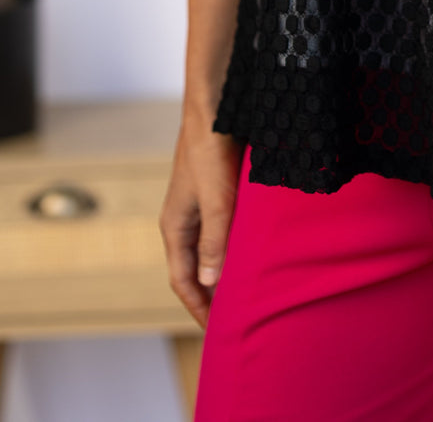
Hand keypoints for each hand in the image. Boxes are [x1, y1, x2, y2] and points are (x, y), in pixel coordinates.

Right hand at [159, 111, 240, 328]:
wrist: (216, 101)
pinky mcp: (217, 188)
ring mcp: (200, 202)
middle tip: (235, 318)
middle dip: (212, 294)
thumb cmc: (211, 147)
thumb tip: (211, 282)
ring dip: (225, 269)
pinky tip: (257, 247)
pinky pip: (225, 227)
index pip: (183, 280)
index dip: (199, 308)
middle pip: (196, 268)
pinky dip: (236, 244)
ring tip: (249, 290)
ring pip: (212, 247)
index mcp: (175, 225)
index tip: (218, 331)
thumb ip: (215, 240)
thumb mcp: (216, 198)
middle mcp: (185, 217)